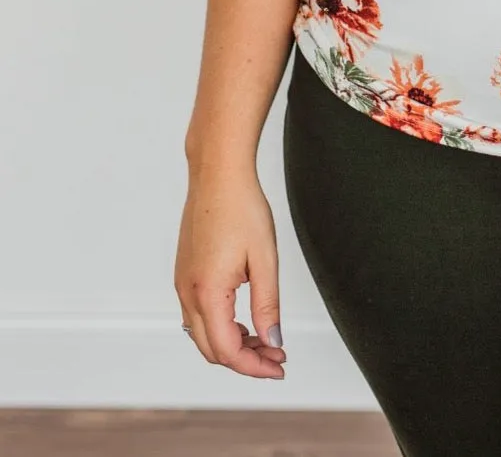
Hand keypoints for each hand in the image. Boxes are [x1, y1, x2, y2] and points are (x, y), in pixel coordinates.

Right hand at [174, 168, 286, 378]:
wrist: (218, 173)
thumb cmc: (243, 208)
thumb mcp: (264, 259)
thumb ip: (268, 305)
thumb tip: (272, 340)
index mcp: (207, 293)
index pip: (227, 350)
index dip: (254, 366)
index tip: (280, 366)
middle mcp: (188, 292)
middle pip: (211, 349)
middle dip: (244, 359)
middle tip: (276, 355)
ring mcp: (182, 283)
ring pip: (202, 334)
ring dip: (231, 344)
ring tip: (264, 337)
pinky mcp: (184, 273)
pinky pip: (197, 314)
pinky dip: (220, 326)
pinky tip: (244, 318)